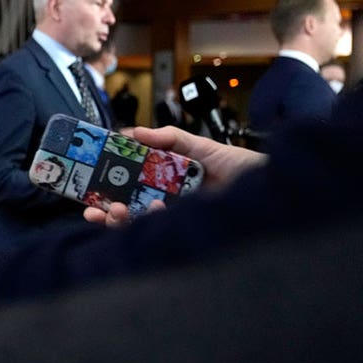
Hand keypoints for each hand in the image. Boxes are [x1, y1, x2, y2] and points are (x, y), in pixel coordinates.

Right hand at [82, 125, 265, 226]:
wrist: (275, 188)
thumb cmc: (244, 168)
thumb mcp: (203, 145)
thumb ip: (170, 137)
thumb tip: (134, 132)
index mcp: (167, 181)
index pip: (129, 183)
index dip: (106, 184)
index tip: (87, 180)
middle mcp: (169, 202)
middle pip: (127, 207)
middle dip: (104, 209)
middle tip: (92, 208)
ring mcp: (177, 218)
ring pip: (137, 223)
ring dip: (119, 219)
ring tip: (115, 210)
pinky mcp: (186, 230)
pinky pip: (159, 230)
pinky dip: (149, 220)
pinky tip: (153, 210)